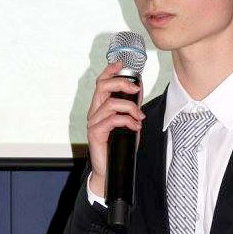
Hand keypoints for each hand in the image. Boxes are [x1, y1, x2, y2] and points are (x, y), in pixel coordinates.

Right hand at [86, 60, 144, 197]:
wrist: (110, 169)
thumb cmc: (119, 146)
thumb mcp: (128, 122)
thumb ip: (131, 107)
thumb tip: (138, 90)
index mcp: (100, 107)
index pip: (101, 83)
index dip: (110, 71)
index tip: (121, 64)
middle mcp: (94, 112)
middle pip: (102, 86)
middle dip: (121, 82)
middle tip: (136, 89)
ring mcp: (93, 122)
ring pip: (111, 103)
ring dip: (130, 108)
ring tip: (139, 117)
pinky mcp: (95, 133)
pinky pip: (112, 119)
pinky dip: (127, 120)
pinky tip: (135, 126)